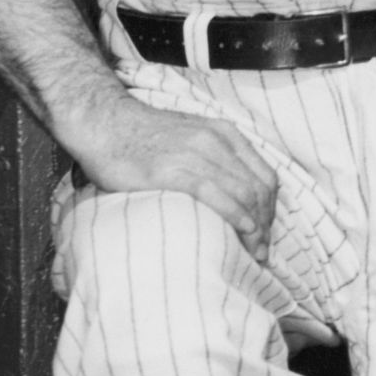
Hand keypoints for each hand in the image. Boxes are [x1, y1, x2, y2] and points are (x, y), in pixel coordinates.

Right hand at [70, 95, 277, 262]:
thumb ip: (216, 160)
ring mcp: (195, 154)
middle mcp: (215, 141)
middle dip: (266, 225)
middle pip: (258, 190)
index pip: (265, 177)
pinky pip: (215, 194)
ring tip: (252, 253)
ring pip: (243, 194)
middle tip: (261, 253)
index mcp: (224, 134)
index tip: (266, 235)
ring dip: (254, 228)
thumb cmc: (144, 137)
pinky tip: (242, 231)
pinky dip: (235, 216)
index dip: (271, 211)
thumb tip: (235, 197)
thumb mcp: (192, 138)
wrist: (104, 123)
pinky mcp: (172, 170)